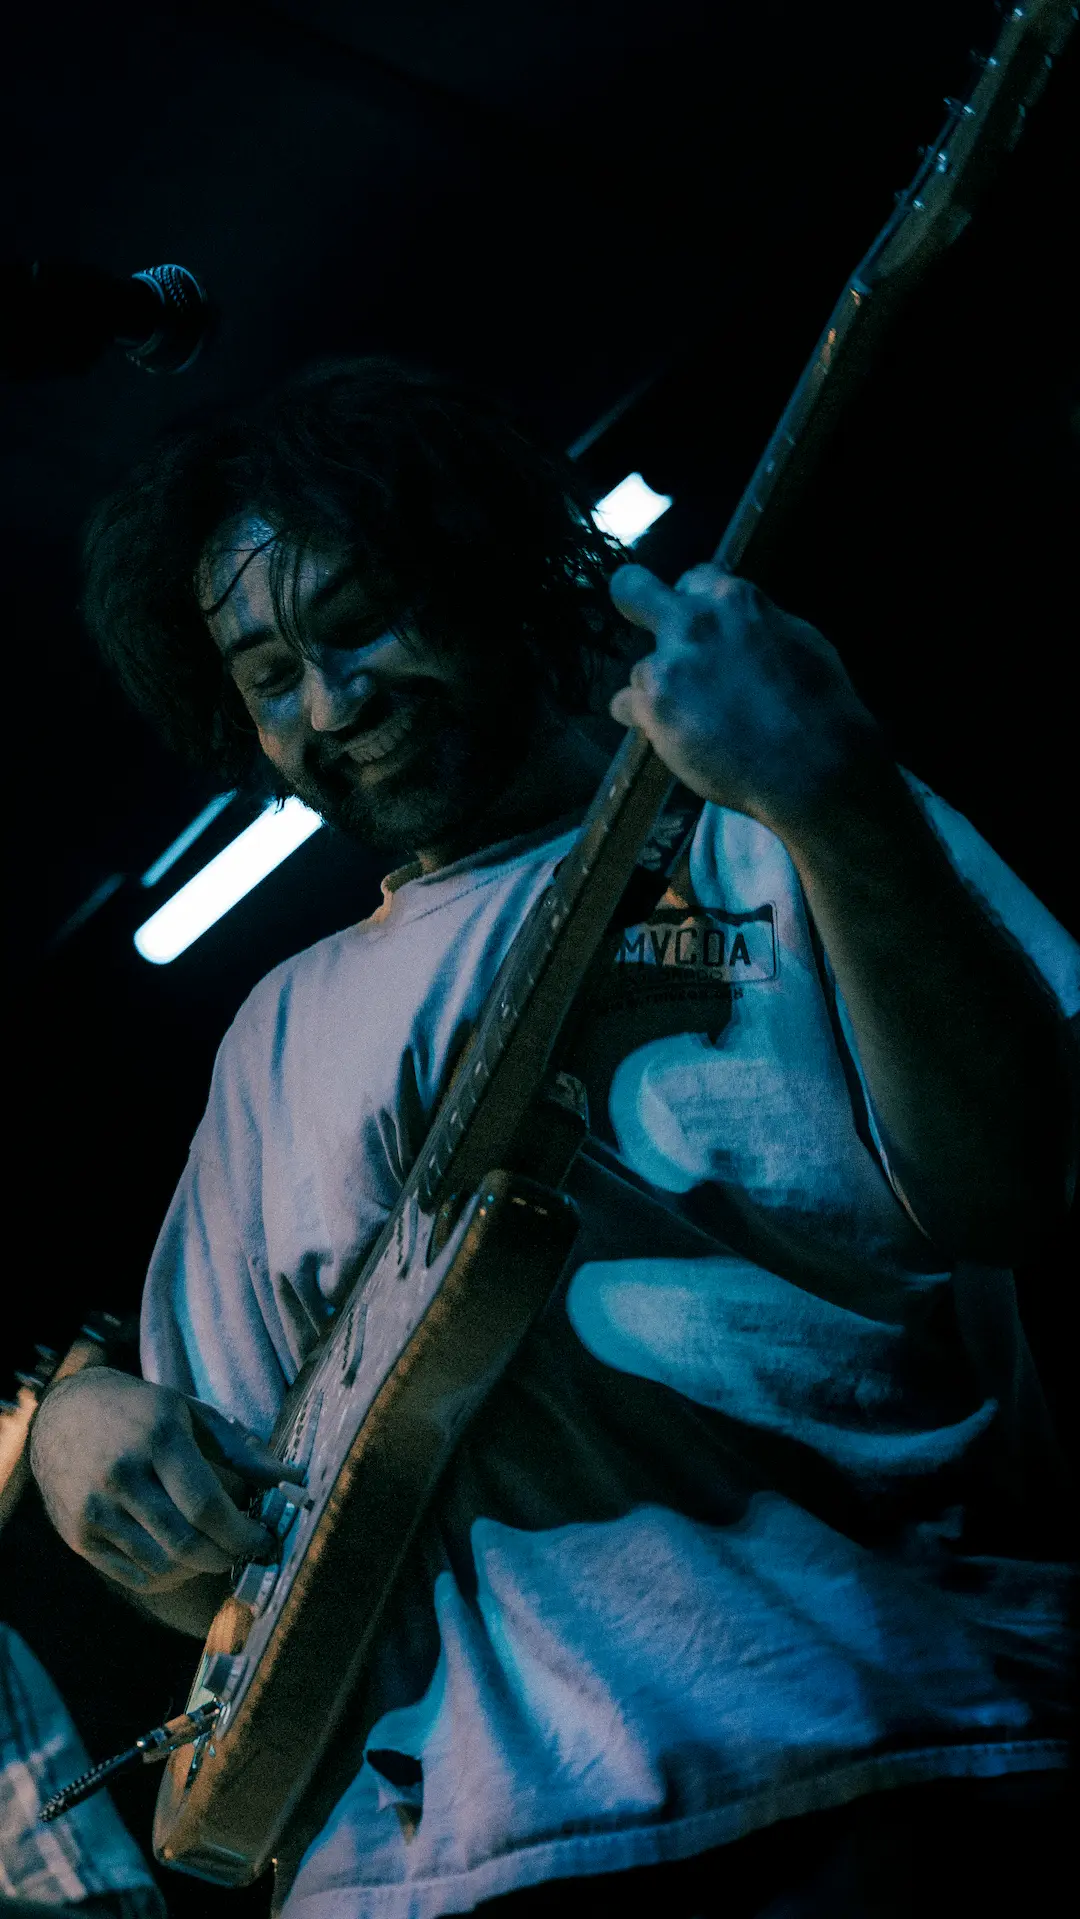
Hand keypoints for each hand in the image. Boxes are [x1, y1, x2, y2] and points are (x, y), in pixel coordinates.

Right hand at [29, 1367, 302, 1592]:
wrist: (64, 1413)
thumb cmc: (142, 1411)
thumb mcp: (193, 1414)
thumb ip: (243, 1451)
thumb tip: (295, 1480)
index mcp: (158, 1438)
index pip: (207, 1506)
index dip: (243, 1534)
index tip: (265, 1541)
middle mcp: (121, 1475)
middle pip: (186, 1544)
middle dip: (225, 1556)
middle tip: (242, 1551)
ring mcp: (95, 1509)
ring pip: (161, 1565)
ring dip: (196, 1567)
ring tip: (211, 1548)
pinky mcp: (77, 1535)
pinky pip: (133, 1574)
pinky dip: (165, 1574)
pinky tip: (177, 1555)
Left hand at [608, 563, 882, 832]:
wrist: (812, 765)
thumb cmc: (819, 705)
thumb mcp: (797, 639)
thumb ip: (754, 624)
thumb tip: (738, 622)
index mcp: (734, 599)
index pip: (694, 578)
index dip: (695, 602)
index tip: (699, 620)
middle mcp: (693, 622)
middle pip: (632, 589)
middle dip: (632, 599)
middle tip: (638, 616)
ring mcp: (668, 665)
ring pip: (641, 670)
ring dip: (659, 690)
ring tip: (693, 720)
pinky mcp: (652, 707)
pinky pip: (624, 706)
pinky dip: (643, 721)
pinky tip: (672, 736)